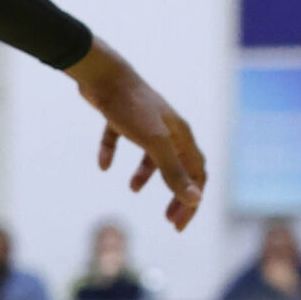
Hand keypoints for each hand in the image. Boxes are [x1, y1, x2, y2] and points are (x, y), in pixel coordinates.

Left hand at [69, 38, 206, 229]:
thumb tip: (195, 200)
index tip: (177, 224)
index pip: (197, 174)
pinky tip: (103, 164)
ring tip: (133, 189)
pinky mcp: (120, 116)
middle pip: (179, 166)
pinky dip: (112, 153)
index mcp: (182, 135)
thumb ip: (173, 172)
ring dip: (146, 174)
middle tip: (167, 218)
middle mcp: (168, 128)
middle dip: (175, 193)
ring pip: (152, 154)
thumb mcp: (154, 144)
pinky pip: (119, 139)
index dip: (191, 200)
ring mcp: (145, 122)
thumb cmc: (131, 108)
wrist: (103, 75)